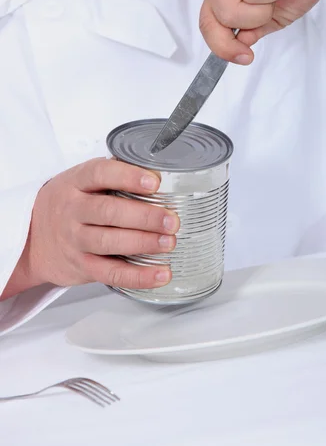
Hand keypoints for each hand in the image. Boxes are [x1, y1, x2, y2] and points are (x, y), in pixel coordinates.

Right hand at [2, 158, 179, 298]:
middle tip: (171, 220)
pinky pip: (111, 273)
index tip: (154, 182)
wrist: (34, 238)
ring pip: (109, 242)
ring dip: (143, 243)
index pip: (100, 174)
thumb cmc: (71, 204)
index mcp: (76, 183)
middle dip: (144, 216)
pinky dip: (139, 276)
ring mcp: (75, 240)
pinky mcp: (82, 266)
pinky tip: (161, 273)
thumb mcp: (82, 181)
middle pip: (108, 212)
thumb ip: (114, 175)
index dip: (128, 177)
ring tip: (168, 242)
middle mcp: (72, 210)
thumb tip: (159, 169)